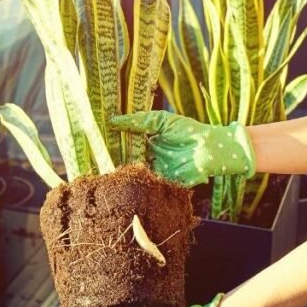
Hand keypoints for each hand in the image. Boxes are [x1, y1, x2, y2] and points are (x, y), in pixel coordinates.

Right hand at [109, 111, 255, 187]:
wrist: (212, 146)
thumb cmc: (189, 131)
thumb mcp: (162, 121)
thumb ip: (139, 121)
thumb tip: (113, 120)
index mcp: (148, 145)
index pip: (125, 146)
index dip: (112, 145)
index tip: (96, 143)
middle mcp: (150, 160)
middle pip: (127, 162)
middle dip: (112, 161)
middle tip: (94, 160)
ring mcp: (156, 174)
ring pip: (134, 176)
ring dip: (122, 175)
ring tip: (103, 172)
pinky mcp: (164, 185)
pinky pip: (148, 187)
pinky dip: (138, 185)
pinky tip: (124, 182)